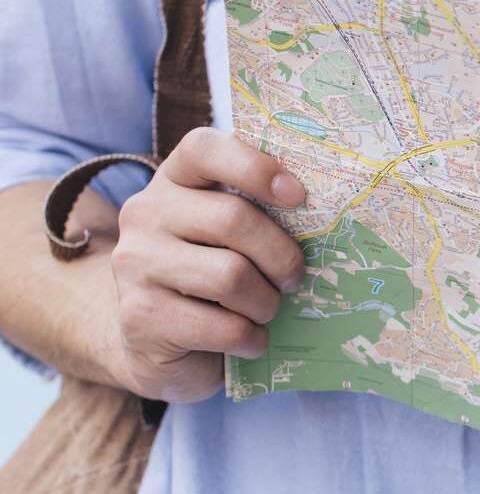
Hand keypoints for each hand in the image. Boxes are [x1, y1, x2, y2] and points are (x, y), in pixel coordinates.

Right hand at [108, 128, 306, 402]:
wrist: (155, 344)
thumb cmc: (213, 279)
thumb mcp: (232, 237)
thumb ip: (260, 211)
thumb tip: (330, 208)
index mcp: (174, 182)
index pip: (204, 149)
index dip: (255, 166)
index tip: (298, 195)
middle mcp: (145, 214)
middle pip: (232, 219)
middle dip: (281, 256)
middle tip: (293, 279)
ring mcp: (135, 264)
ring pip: (230, 276)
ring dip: (266, 302)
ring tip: (266, 311)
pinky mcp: (140, 316)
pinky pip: (221, 326)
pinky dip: (250, 337)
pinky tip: (249, 339)